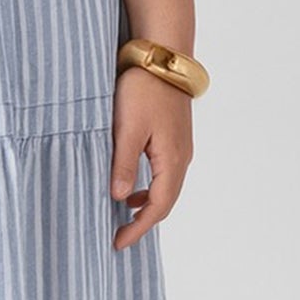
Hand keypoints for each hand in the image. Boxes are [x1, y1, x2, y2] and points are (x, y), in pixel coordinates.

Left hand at [110, 66, 191, 251]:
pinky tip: (132, 188)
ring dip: (147, 205)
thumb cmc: (144, 89)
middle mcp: (181, 158)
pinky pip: (164, 174)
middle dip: (143, 222)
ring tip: (123, 215)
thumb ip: (123, 164)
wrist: (163, 57)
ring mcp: (180, 148)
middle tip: (119, 236)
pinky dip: (150, 188)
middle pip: (166, 203)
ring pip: (166, 189)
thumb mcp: (127, 128)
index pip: (157, 207)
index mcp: (171, 160)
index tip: (117, 242)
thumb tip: (119, 198)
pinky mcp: (174, 138)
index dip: (138, 228)